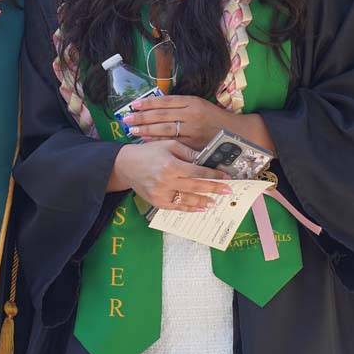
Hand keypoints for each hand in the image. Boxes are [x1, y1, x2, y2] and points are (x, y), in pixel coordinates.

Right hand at [108, 139, 232, 210]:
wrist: (125, 165)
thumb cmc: (149, 152)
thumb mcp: (169, 145)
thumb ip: (188, 152)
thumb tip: (206, 159)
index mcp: (171, 165)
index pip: (198, 172)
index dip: (213, 175)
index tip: (227, 178)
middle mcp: (166, 181)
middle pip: (196, 187)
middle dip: (214, 189)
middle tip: (228, 191)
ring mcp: (161, 194)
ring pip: (187, 200)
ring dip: (204, 201)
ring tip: (216, 202)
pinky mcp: (156, 202)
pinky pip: (176, 207)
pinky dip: (189, 208)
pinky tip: (200, 208)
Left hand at [123, 95, 277, 152]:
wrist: (237, 133)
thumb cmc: (216, 119)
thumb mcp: (200, 105)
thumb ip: (181, 106)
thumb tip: (156, 107)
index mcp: (192, 102)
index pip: (165, 101)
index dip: (148, 103)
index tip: (134, 104)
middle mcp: (191, 114)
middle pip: (161, 115)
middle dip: (142, 117)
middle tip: (127, 118)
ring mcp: (192, 130)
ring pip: (164, 129)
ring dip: (146, 129)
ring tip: (132, 129)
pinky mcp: (194, 144)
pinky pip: (172, 143)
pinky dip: (158, 142)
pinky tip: (146, 141)